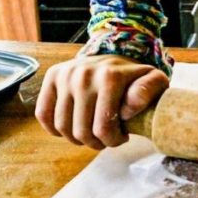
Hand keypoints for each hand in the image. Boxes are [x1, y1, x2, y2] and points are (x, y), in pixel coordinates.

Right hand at [35, 53, 168, 150]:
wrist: (115, 55)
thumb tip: (127, 109)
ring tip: (92, 133)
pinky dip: (54, 128)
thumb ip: (149, 91)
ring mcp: (65, 75)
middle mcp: (83, 74)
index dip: (112, 141)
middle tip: (106, 139)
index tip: (122, 137)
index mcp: (109, 77)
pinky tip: (73, 126)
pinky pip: (44, 114)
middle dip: (96, 143)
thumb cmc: (135, 76)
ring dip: (77, 139)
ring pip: (62, 127)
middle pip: (81, 131)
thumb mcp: (154, 80)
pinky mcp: (52, 77)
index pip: (103, 128)